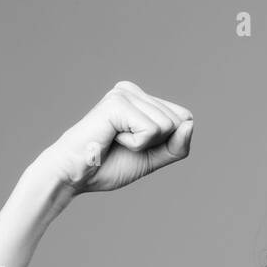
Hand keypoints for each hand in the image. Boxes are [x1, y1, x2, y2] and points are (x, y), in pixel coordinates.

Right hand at [35, 81, 193, 195]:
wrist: (76, 176)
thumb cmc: (109, 165)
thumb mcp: (154, 158)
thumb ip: (177, 146)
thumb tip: (190, 124)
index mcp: (141, 99)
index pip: (184, 118)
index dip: (169, 143)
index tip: (138, 146)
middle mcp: (132, 90)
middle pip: (179, 121)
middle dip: (157, 143)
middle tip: (124, 145)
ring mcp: (124, 93)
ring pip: (168, 126)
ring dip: (145, 145)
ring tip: (117, 141)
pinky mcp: (117, 103)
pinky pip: (151, 130)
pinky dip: (136, 145)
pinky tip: (113, 139)